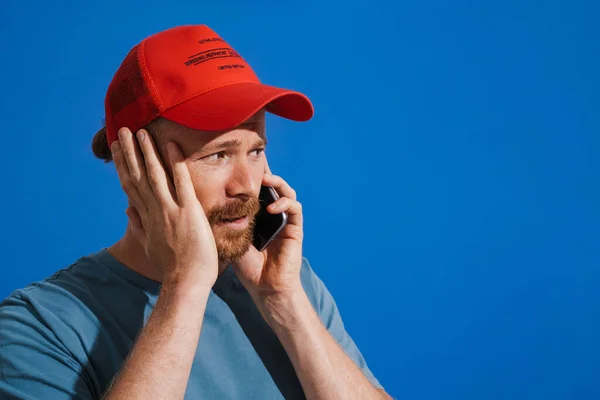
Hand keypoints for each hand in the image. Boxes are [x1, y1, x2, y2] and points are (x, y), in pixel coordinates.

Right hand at [111, 128, 218, 287]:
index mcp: (146, 217)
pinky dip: (175, 162)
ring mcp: (169, 210)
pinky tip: (170, 144)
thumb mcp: (151, 246)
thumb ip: (139, 226)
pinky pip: (181, 182)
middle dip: (129, 152)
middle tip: (122, 130)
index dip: (123, 165)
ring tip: (139, 131)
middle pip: (137, 175)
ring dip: (146, 151)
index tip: (118, 149)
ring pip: (154, 174)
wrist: (185, 282)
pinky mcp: (187, 211)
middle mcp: (154, 210)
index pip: (131, 185)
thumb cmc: (172, 267)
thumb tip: (127, 212)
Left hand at [232, 161, 303, 299]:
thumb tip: (205, 205)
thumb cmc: (248, 267)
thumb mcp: (232, 239)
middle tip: (257, 163)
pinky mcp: (295, 228)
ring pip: (287, 191)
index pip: (256, 190)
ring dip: (278, 183)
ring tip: (266, 180)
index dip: (252, 176)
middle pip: (273, 186)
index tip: (241, 162)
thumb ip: (225, 222)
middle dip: (267, 172)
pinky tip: (273, 207)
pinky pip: (295, 208)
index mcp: (258, 215)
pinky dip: (285, 203)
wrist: (265, 287)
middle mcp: (273, 215)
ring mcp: (285, 220)